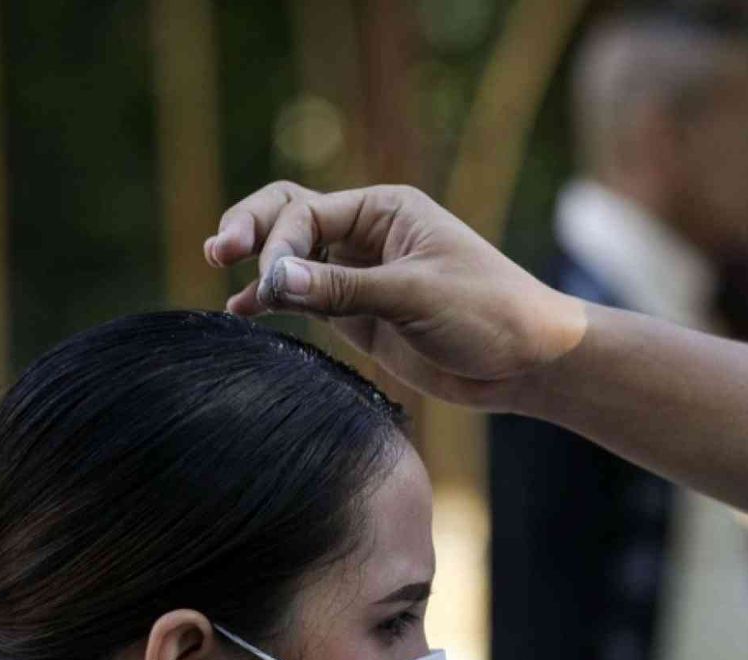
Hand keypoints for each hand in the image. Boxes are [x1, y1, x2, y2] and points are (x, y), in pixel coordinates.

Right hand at [205, 182, 587, 409]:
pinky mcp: (359, 316)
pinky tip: (241, 311)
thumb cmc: (489, 312)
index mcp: (385, 209)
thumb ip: (345, 289)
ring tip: (222, 275)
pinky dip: (272, 302)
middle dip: (253, 229)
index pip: (308, 211)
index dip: (280, 241)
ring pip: (291, 259)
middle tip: (218, 251)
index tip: (278, 284)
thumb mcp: (416, 296)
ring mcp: (359, 275)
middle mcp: (366, 235)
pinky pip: (304, 300)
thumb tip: (275, 280)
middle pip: (289, 218)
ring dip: (257, 265)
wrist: (528, 362)